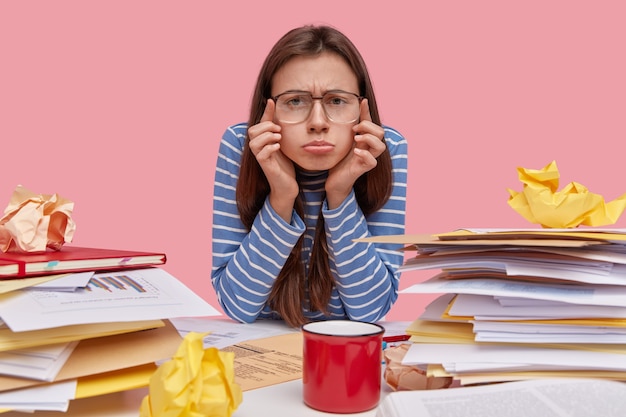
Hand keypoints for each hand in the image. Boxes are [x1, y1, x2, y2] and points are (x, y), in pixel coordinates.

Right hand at [247, 100, 297, 220]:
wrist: (287, 185)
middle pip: (251, 131)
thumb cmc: (285, 165)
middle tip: (279, 130)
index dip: (265, 112)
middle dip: (265, 126)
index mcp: (262, 142)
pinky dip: (269, 148)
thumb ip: (279, 131)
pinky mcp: (266, 167)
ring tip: (279, 138)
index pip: (258, 123)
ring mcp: (261, 158)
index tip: (271, 101)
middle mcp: (258, 149)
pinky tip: (278, 147)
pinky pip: (261, 155)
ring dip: (266, 137)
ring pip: (253, 142)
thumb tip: (283, 116)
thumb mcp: (283, 144)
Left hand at [325, 99, 385, 208]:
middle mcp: (368, 148)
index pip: (370, 123)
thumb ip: (344, 130)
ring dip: (369, 139)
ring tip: (356, 139)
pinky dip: (365, 154)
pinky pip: (372, 161)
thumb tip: (340, 113)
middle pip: (381, 132)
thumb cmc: (339, 161)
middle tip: (354, 130)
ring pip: (381, 146)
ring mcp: (367, 159)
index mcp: (364, 140)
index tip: (362, 101)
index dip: (367, 111)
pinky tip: (355, 151)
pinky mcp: (363, 169)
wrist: (334, 180)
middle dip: (368, 127)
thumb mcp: (341, 141)